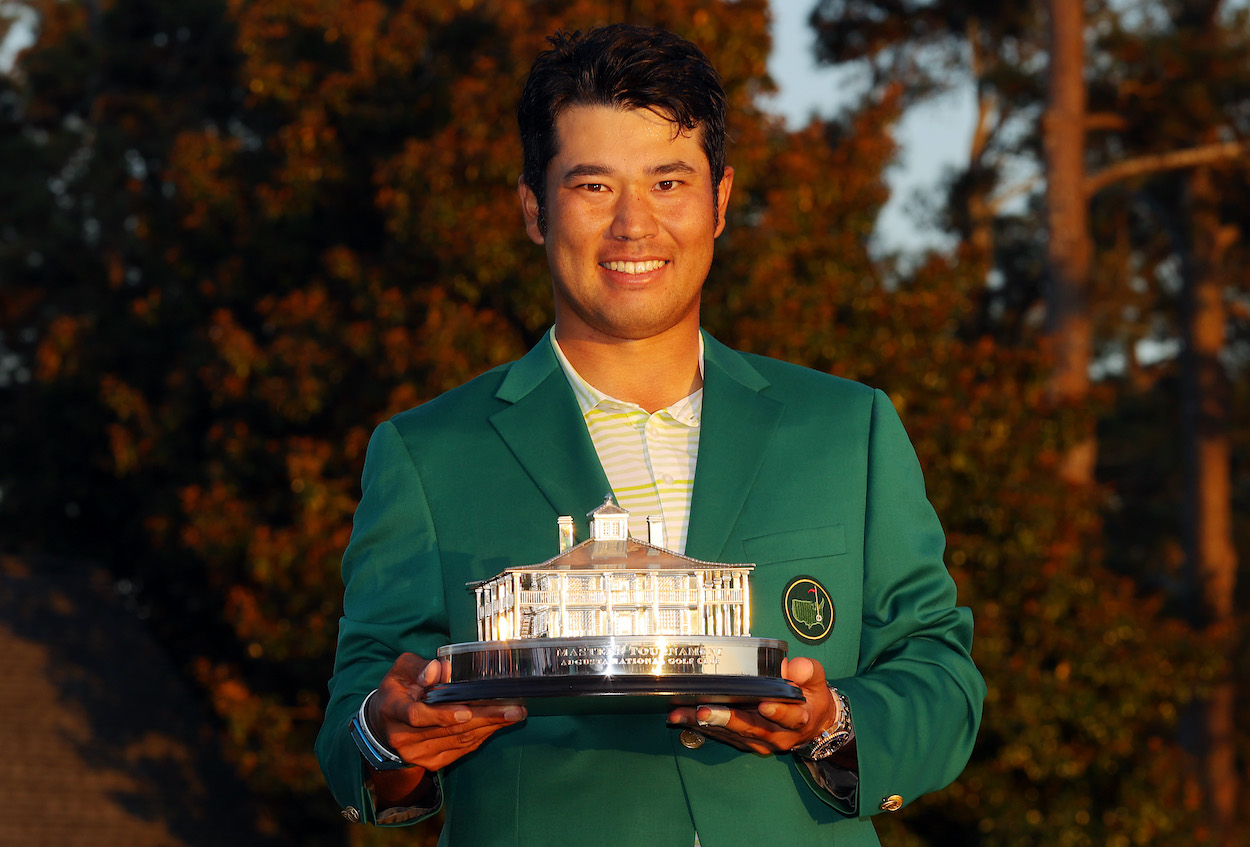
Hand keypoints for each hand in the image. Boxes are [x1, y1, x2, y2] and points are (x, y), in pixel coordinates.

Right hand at [370, 652, 526, 772]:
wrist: (382, 725)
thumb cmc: (397, 690)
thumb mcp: (400, 670)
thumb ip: (419, 667)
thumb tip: (441, 669)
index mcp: (393, 710)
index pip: (416, 716)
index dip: (442, 714)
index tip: (466, 711)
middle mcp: (403, 737)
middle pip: (447, 730)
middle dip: (484, 718)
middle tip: (513, 709)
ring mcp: (417, 754)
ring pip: (458, 741)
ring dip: (489, 727)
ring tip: (514, 714)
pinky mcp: (430, 763)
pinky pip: (461, 750)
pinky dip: (482, 736)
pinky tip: (498, 724)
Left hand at [666, 657, 836, 755]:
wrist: (813, 724)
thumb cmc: (812, 697)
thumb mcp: (817, 681)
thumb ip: (807, 671)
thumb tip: (793, 667)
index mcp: (799, 718)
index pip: (790, 717)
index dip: (778, 712)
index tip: (764, 705)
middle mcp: (778, 735)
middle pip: (752, 728)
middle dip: (726, 719)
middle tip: (704, 710)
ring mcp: (761, 743)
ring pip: (732, 734)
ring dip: (705, 724)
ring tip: (681, 714)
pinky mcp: (746, 743)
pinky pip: (724, 737)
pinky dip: (704, 728)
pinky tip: (684, 718)